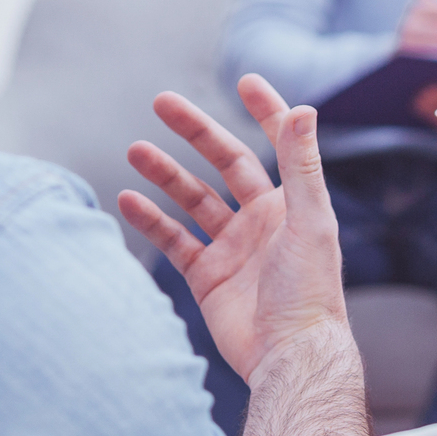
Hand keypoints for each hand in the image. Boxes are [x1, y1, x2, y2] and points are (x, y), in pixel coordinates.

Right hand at [118, 75, 350, 384]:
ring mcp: (234, 248)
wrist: (289, 355)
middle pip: (225, 162)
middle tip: (161, 102)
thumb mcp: (308, 219)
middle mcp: (264, 220)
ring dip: (165, 174)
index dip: (266, 111)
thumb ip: (301, 165)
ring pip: (193, 199)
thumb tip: (304, 109)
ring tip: (134, 148)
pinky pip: (174, 240)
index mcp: (293, 203)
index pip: (279, 143)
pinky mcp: (208, 277)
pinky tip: (127, 199)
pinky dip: (151, 220)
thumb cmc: (310, 289)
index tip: (244, 80)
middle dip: (195, 132)